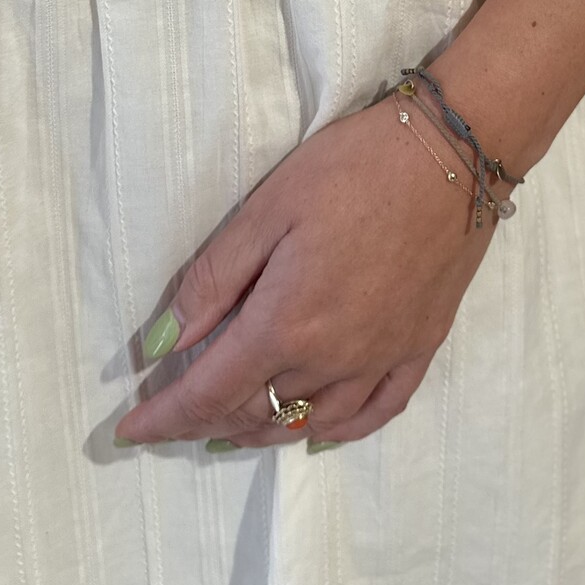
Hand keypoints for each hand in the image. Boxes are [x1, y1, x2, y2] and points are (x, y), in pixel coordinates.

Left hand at [112, 87, 501, 448]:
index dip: (166, 417)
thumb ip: (213, 280)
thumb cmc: (352, 168)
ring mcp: (381, 358)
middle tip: (175, 418)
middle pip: (256, 411)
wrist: (453, 153)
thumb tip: (162, 344)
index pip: (211, 392)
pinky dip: (337, 429)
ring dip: (262, 430)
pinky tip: (316, 428)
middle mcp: (333, 359)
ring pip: (309, 420)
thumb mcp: (266, 209)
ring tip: (230, 428)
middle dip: (206, 421)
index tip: (130, 431)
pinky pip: (375, 412)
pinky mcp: (420, 348)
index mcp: (286, 324)